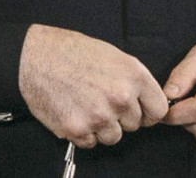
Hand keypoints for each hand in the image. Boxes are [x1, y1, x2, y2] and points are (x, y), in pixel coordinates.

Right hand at [18, 24, 169, 148]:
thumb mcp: (112, 55)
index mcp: (133, 75)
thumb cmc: (71, 52)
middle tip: (101, 100)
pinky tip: (74, 111)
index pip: (159, 110)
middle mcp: (120, 97)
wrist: (36, 57)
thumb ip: (132, 79)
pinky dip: (83, 132)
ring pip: (113, 136)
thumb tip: (145, 100)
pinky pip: (91, 143)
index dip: (148, 112)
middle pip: (134, 125)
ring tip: (86, 105)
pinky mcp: (78, 130)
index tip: (140, 111)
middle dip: (121, 116)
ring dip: (102, 127)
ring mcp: (99, 116)